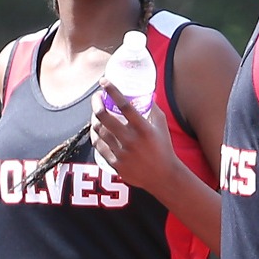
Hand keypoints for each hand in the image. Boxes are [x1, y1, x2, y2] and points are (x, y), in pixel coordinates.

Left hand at [91, 83, 185, 197]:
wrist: (163, 177)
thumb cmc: (163, 148)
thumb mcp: (161, 125)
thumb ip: (153, 108)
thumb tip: (146, 92)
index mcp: (143, 128)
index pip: (124, 104)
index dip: (112, 90)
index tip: (104, 81)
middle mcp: (131, 140)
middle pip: (105, 117)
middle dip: (96, 103)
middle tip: (97, 97)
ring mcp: (122, 153)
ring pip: (99, 131)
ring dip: (94, 119)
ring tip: (96, 113)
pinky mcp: (116, 164)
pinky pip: (99, 146)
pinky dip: (96, 135)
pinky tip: (96, 130)